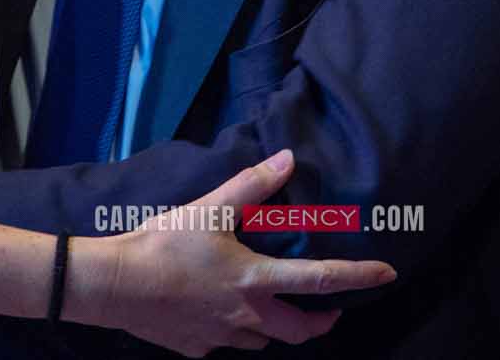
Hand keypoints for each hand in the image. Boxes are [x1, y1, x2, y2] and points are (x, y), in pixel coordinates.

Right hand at [70, 151, 395, 356]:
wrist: (113, 286)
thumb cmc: (164, 243)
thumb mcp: (211, 207)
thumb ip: (252, 185)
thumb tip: (287, 159)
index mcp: (256, 281)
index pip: (321, 281)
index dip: (358, 277)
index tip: (386, 275)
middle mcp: (248, 317)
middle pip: (301, 330)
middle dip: (322, 320)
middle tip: (329, 308)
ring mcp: (222, 338)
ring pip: (264, 340)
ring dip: (276, 326)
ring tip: (270, 304)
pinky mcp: (197, 349)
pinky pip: (227, 343)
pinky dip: (233, 329)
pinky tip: (217, 311)